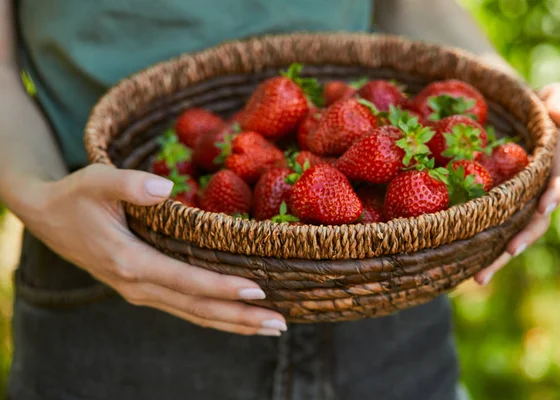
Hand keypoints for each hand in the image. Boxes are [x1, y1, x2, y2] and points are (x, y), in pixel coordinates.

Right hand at [15, 164, 286, 335]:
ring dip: (233, 323)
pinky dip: (215, 315)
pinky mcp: (145, 289)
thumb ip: (128, 183)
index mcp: (129, 261)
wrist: (48, 218)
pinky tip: (239, 316)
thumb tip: (166, 188)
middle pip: (197, 309)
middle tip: (280, 323)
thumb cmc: (77, 195)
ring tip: (271, 328)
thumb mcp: (96, 180)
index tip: (257, 291)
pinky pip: (185, 308)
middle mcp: (138, 285)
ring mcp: (141, 292)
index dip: (221, 287)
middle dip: (240, 318)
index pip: (185, 280)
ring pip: (194, 315)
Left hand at [475, 82, 559, 284]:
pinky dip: (478, 250)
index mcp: (552, 166)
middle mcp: (536, 191)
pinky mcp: (493, 209)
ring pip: (510, 234)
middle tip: (509, 251)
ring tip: (479, 277)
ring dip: (497, 257)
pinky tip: (461, 270)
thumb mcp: (549, 94)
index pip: (557, 182)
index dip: (553, 194)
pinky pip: (488, 231)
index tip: (544, 207)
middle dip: (523, 237)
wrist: (501, 114)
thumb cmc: (526, 103)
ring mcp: (515, 204)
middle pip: (535, 220)